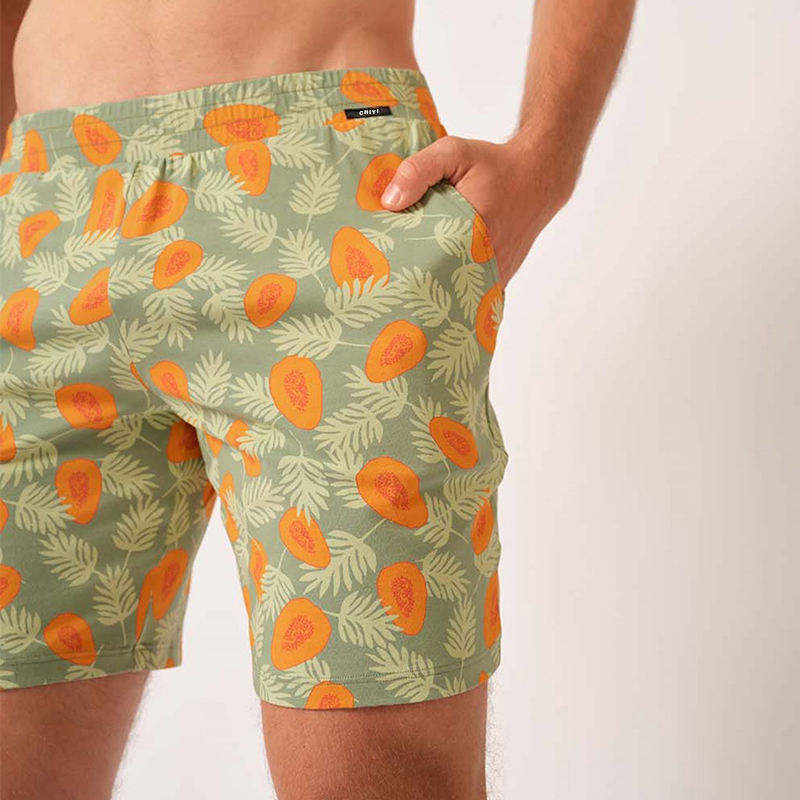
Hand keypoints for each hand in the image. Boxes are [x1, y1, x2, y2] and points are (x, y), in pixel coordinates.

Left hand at [380, 133, 579, 286]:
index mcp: (473, 229)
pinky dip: (451, 287)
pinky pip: (469, 291)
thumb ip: (418, 171)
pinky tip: (432, 280)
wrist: (538, 177)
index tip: (380, 267)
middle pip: (437, 280)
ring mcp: (494, 274)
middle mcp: (486, 259)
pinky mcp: (499, 279)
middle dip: (412, 280)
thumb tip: (389, 202)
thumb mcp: (453, 152)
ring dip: (431, 287)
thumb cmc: (493, 164)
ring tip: (404, 283)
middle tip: (385, 281)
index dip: (402, 262)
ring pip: (454, 290)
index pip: (427, 257)